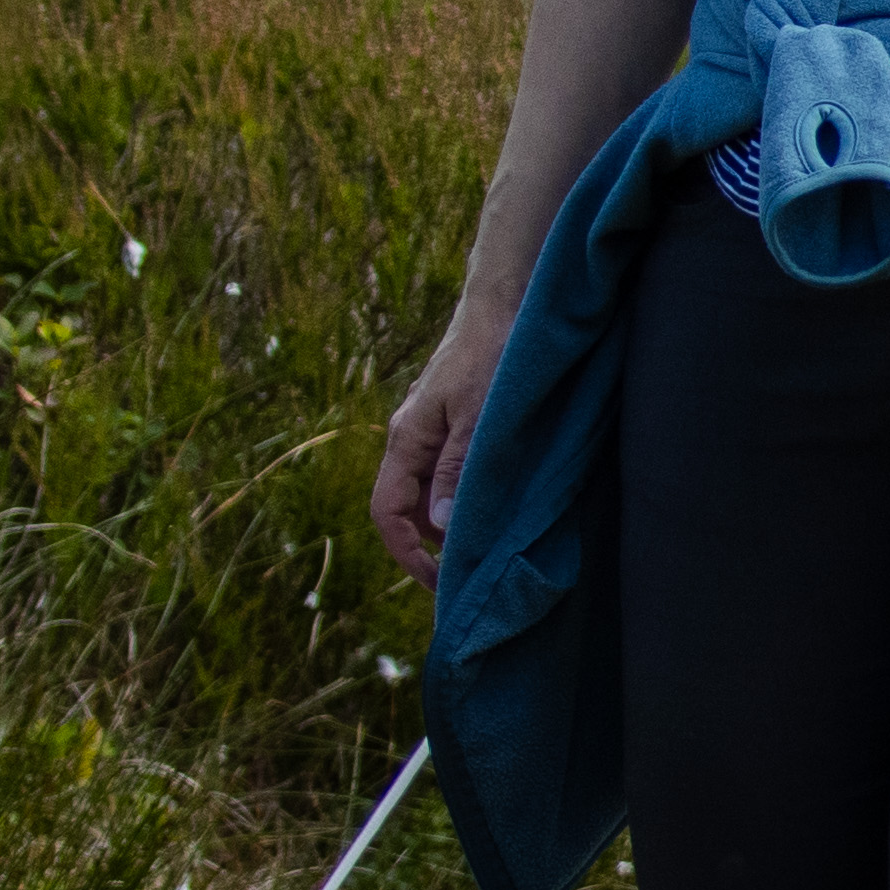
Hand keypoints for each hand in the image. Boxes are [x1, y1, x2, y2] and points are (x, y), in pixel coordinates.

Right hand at [375, 308, 502, 582]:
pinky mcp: (447, 421)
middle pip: (402, 507)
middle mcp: (408, 438)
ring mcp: (427, 429)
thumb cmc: (490, 356)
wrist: (503, 306)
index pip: (386, 512)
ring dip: (444, 520)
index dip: (406, 553)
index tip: (437, 582)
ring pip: (423, 490)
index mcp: (405, 440)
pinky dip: (456, 494)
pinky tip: (487, 503)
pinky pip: (441, 470)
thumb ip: (454, 469)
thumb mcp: (476, 417)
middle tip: (465, 574)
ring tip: (481, 545)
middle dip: (427, 545)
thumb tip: (438, 525)